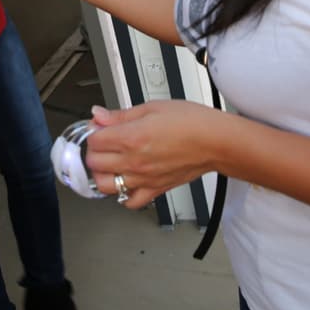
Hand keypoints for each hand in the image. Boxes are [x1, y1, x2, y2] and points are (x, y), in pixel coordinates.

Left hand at [84, 101, 223, 209]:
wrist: (216, 142)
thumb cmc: (191, 122)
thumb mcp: (152, 107)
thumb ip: (121, 115)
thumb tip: (98, 114)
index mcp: (131, 137)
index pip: (94, 140)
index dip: (93, 131)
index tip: (99, 127)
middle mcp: (134, 161)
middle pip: (94, 162)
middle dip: (94, 150)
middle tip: (103, 142)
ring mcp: (143, 179)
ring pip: (105, 185)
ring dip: (101, 174)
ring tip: (108, 163)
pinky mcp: (155, 190)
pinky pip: (130, 202)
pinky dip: (123, 194)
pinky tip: (126, 181)